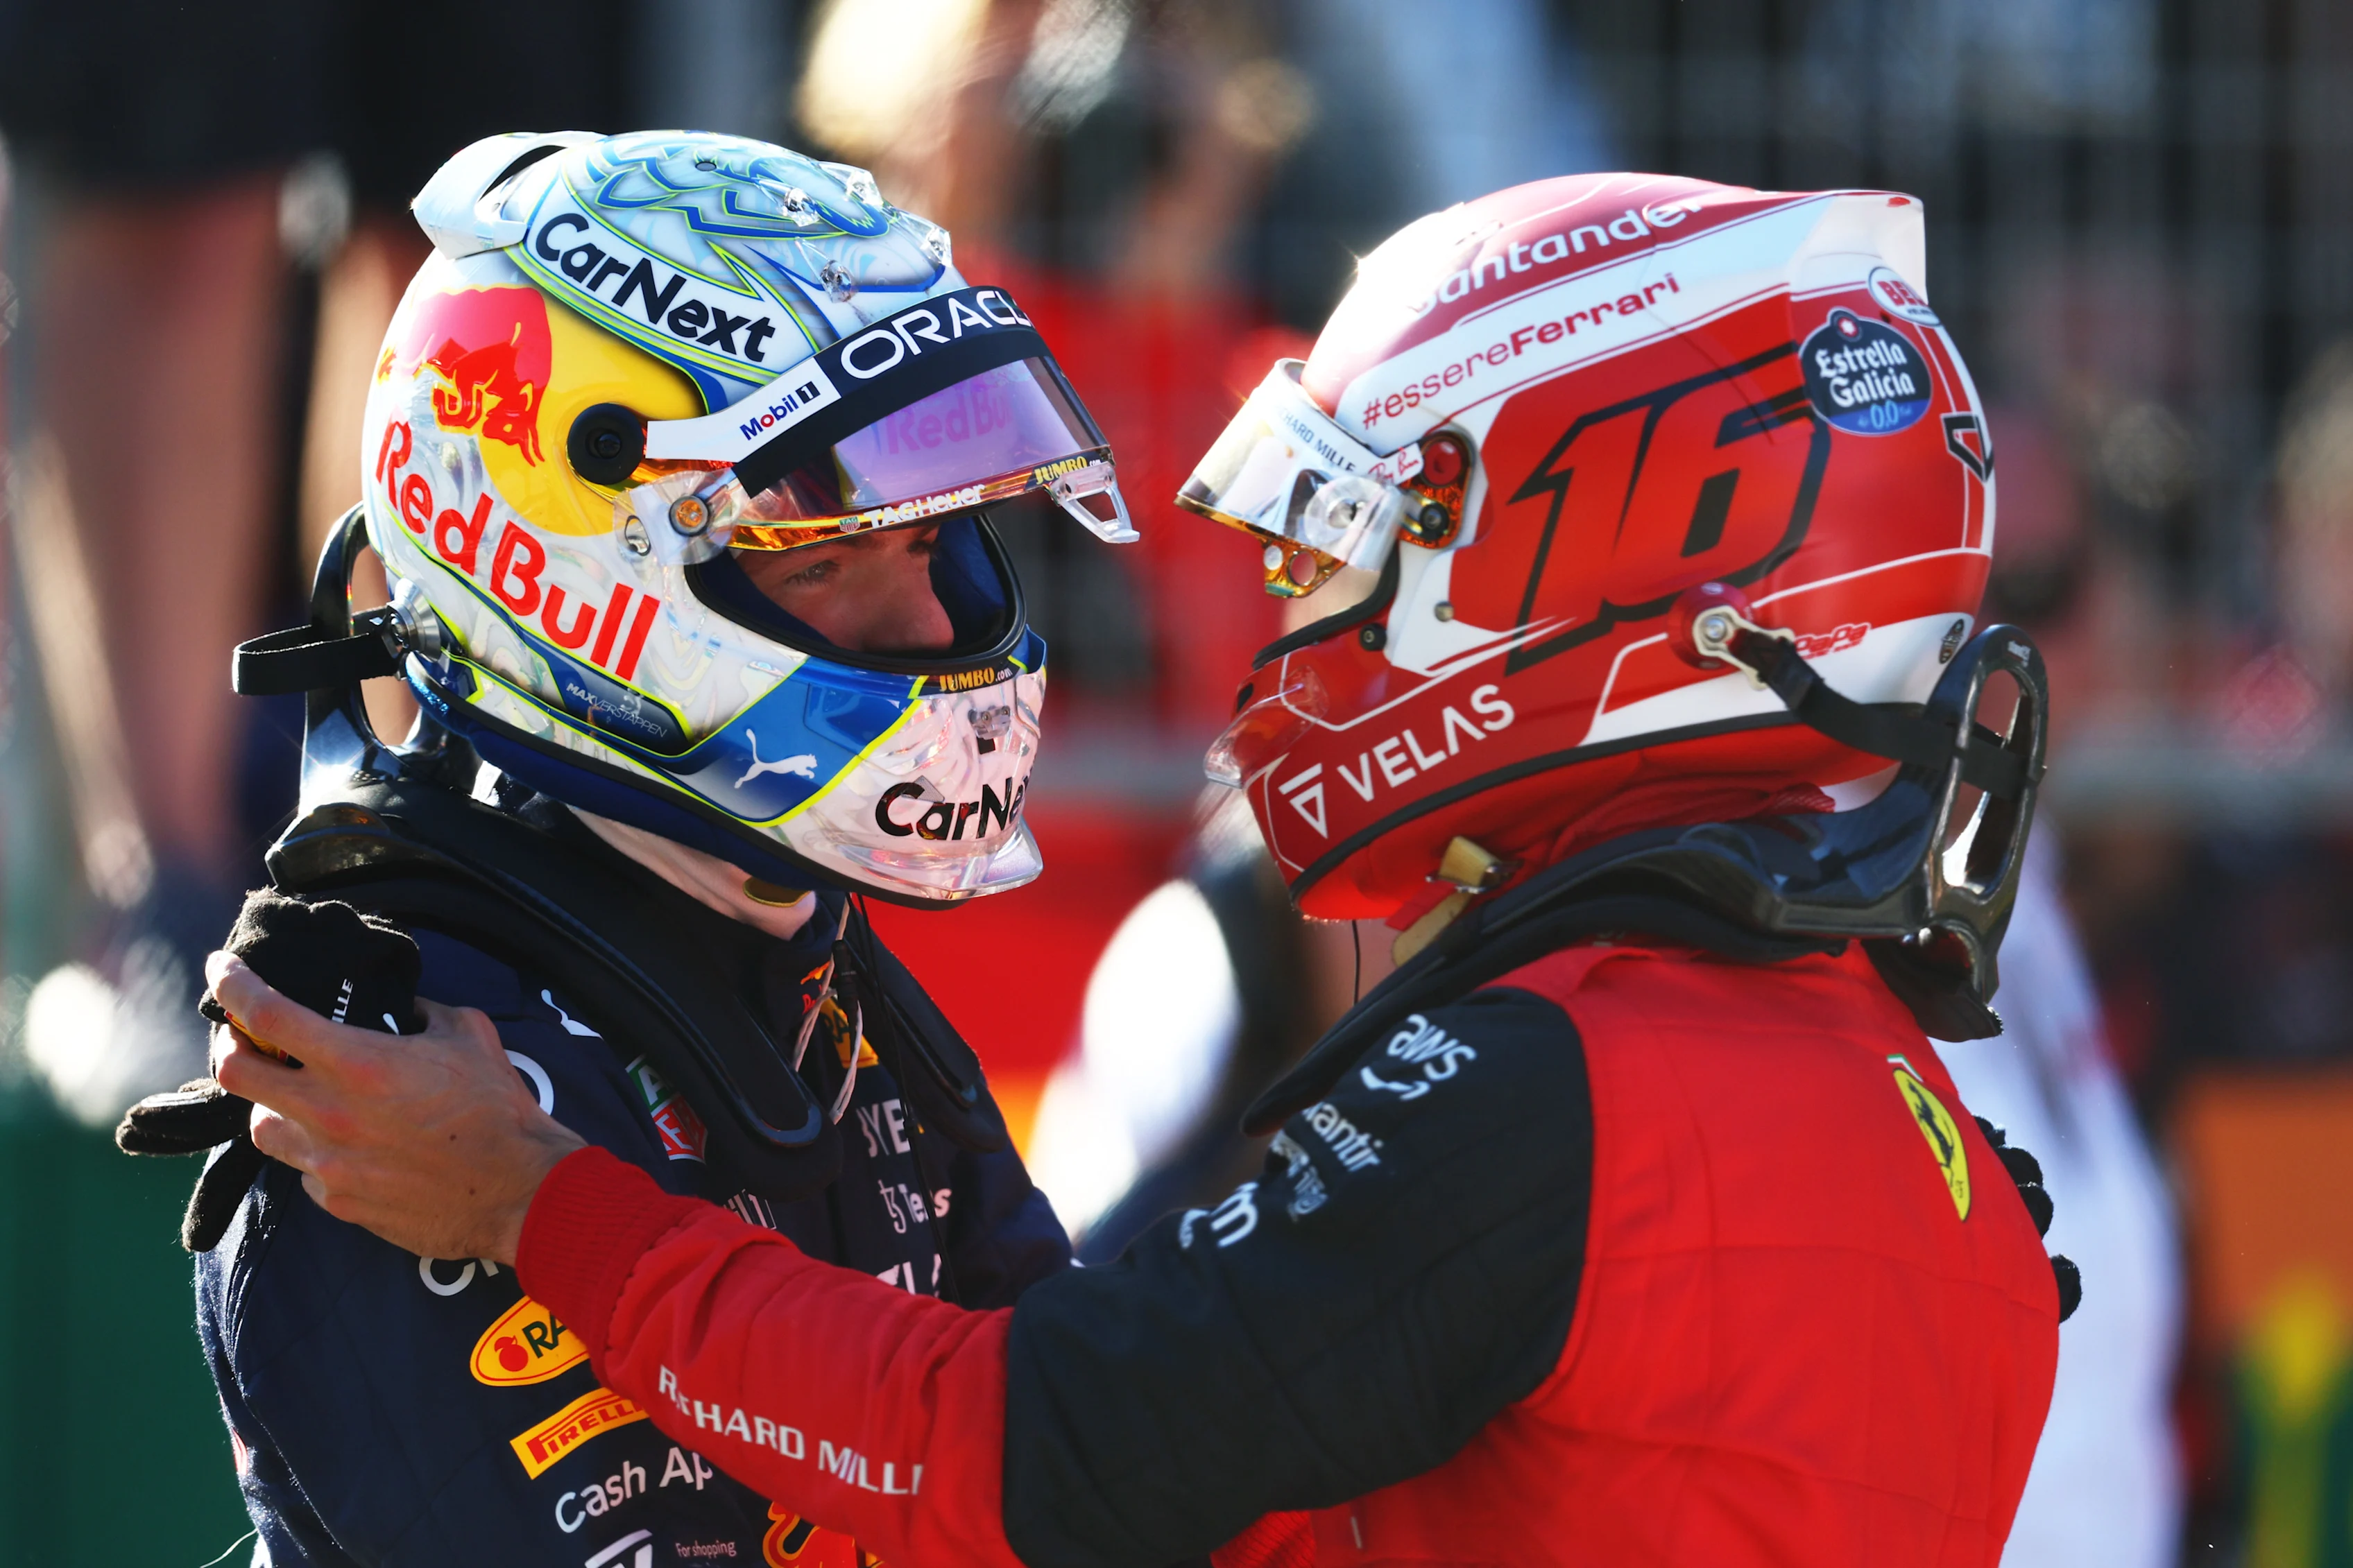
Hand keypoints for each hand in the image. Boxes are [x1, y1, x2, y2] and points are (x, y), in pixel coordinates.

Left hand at [208, 951, 585, 1263]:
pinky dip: (315, 1150)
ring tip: (301, 1096)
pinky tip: (350, 1144)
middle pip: (235, 1074)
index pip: (265, 1012)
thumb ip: (421, 1013)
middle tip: (245, 1035)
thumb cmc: (498, 1109)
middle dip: (231, 1046)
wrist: (518, 1191)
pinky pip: (304, 1170)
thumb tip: (400, 1009)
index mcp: (358, 1063)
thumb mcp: (467, 1034)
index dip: (232, 983)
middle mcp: (328, 1114)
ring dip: (272, 1104)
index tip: (223, 968)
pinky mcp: (338, 1203)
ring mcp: (327, 1165)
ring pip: (261, 1127)